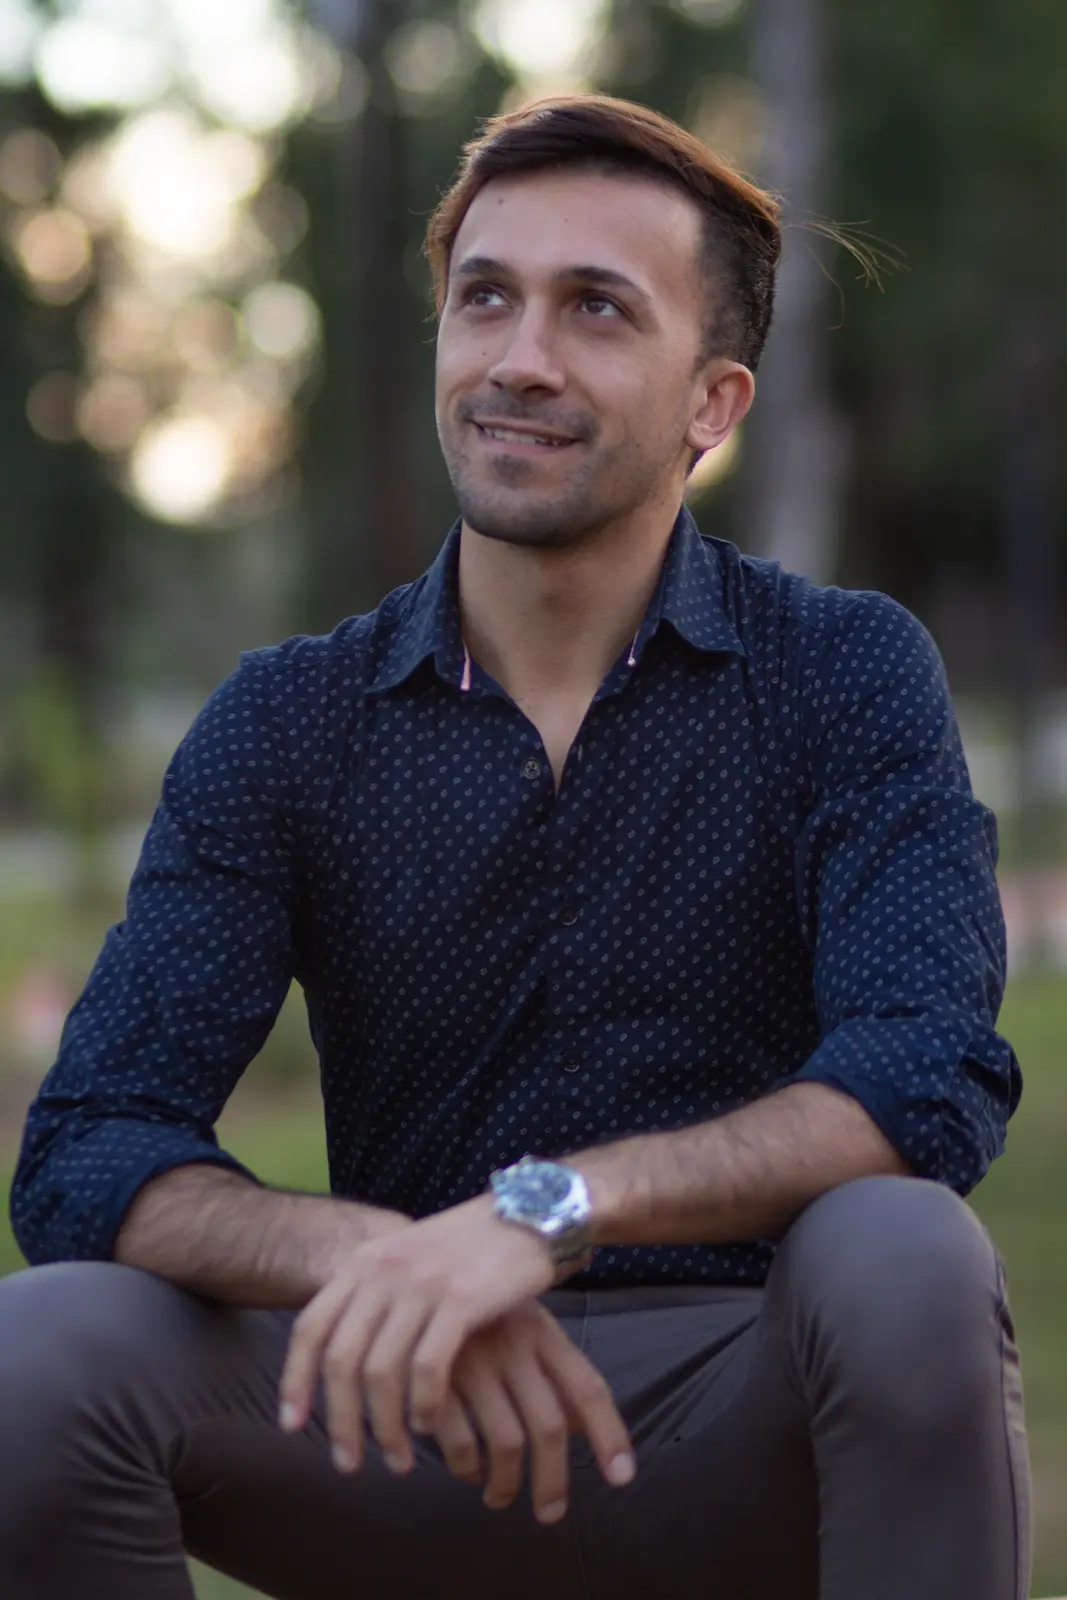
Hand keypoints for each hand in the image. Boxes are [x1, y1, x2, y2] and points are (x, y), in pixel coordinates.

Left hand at [278, 1194, 584, 1478]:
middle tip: (348, 1462)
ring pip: (382, 1371)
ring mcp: (422, 1283)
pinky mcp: (463, 1298)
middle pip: (341, 1359)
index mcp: (364, 1260)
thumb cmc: (469, 1246)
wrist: (529, 1212)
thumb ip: (375, 1295)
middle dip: (339, 1420)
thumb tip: (345, 1356)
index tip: (292, 1426)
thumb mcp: (408, 1257)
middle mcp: (385, 1269)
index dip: (296, 1381)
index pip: (310, 1327)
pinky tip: (429, 1426)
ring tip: (397, 1459)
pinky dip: (423, 1406)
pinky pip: (428, 1367)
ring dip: (384, 1426)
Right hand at [432, 1300, 634, 1522]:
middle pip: (549, 1428)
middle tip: (550, 1512)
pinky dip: (465, 1468)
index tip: (622, 1477)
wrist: (414, 1267)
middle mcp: (514, 1344)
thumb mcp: (520, 1323)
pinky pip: (460, 1443)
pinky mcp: (434, 1377)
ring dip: (505, 1484)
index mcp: (542, 1330)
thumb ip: (551, 1371)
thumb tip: (583, 1429)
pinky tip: (464, 1468)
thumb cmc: (476, 1306)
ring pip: (507, 1444)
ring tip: (499, 1494)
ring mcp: (475, 1360)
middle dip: (552, 1482)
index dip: (610, 1435)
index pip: (588, 1387)